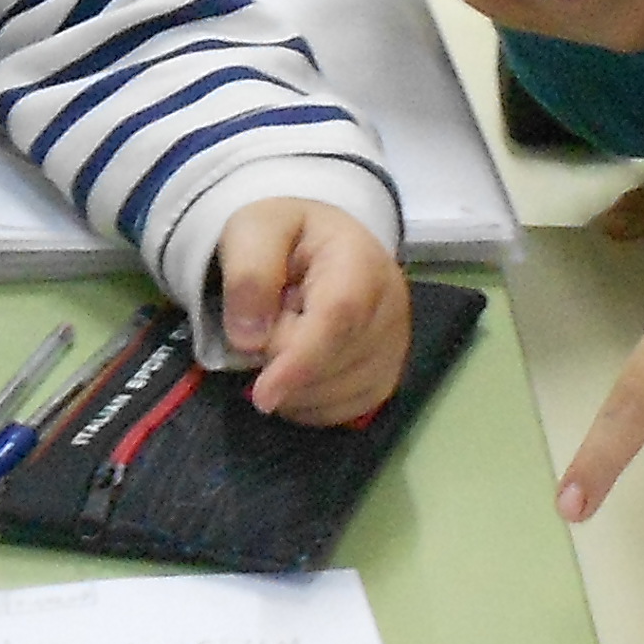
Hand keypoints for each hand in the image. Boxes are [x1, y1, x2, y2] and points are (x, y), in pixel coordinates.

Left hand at [216, 198, 411, 424]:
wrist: (318, 248)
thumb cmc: (284, 237)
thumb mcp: (252, 231)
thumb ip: (248, 275)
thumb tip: (250, 341)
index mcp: (360, 259)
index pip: (340, 318)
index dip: (301, 361)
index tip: (263, 394)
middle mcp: (392, 306)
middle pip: (333, 362)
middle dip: (282, 360)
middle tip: (271, 317)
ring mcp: (395, 345)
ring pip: (336, 394)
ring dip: (293, 384)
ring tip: (288, 335)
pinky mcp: (385, 377)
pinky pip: (341, 412)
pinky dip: (307, 404)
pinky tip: (295, 373)